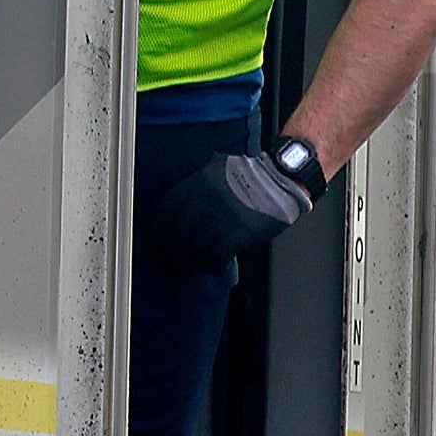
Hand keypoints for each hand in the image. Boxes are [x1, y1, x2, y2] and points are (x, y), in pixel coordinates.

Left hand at [152, 136, 322, 262]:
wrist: (281, 179)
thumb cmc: (250, 175)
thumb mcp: (214, 170)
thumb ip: (195, 188)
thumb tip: (178, 210)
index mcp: (193, 185)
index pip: (162, 212)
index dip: (155, 232)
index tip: (155, 243)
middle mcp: (201, 202)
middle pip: (175, 236)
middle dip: (171, 254)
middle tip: (172, 263)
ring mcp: (218, 219)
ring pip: (194, 250)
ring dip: (195, 260)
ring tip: (198, 263)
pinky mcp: (235, 235)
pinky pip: (215, 259)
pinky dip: (213, 265)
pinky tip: (216, 265)